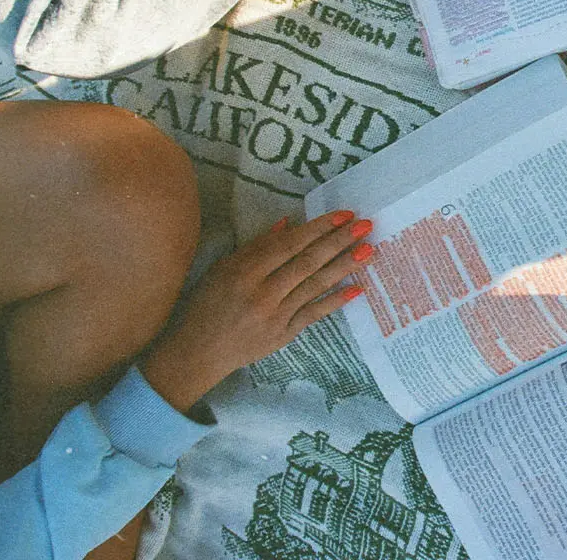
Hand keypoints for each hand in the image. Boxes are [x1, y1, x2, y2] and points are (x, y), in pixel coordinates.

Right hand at [141, 210, 373, 410]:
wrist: (198, 352)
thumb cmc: (208, 304)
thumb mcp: (223, 268)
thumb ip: (257, 246)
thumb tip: (289, 223)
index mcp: (245, 272)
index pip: (290, 245)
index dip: (319, 228)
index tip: (344, 215)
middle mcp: (263, 293)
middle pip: (308, 262)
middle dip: (340, 242)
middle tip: (366, 225)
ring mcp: (276, 316)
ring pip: (316, 286)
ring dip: (345, 266)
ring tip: (369, 250)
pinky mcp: (284, 335)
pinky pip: (315, 313)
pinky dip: (336, 300)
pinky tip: (357, 288)